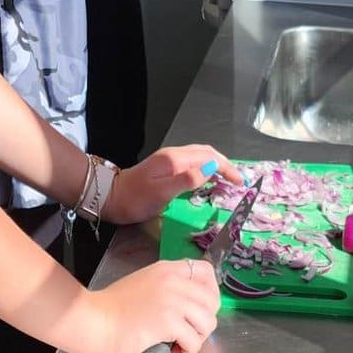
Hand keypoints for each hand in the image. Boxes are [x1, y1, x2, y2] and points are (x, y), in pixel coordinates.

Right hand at [77, 259, 219, 352]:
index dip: (210, 291)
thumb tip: (186, 304)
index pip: (205, 271)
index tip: (199, 309)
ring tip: (179, 344)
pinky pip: (194, 341)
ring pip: (208, 322)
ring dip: (197, 338)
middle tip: (187, 332)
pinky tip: (172, 352)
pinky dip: (187, 352)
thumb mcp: (143, 286)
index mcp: (166, 269)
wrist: (93, 321)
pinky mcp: (167, 321)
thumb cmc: (111, 308)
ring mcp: (172, 300)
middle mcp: (173, 280)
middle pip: (213, 300)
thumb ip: (165, 288)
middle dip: (204, 321)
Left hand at [105, 146, 242, 224]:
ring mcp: (170, 160)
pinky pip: (193, 163)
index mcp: (176, 159)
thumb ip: (187, 180)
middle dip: (225, 164)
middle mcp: (174, 155)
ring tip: (229, 180)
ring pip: (200, 156)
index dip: (227, 168)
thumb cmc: (136, 199)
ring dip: (217, 165)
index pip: (209, 158)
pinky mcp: (166, 167)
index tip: (240, 183)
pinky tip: (209, 179)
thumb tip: (210, 169)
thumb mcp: (162, 193)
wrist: (111, 197)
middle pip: (207, 153)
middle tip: (238, 181)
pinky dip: (206, 168)